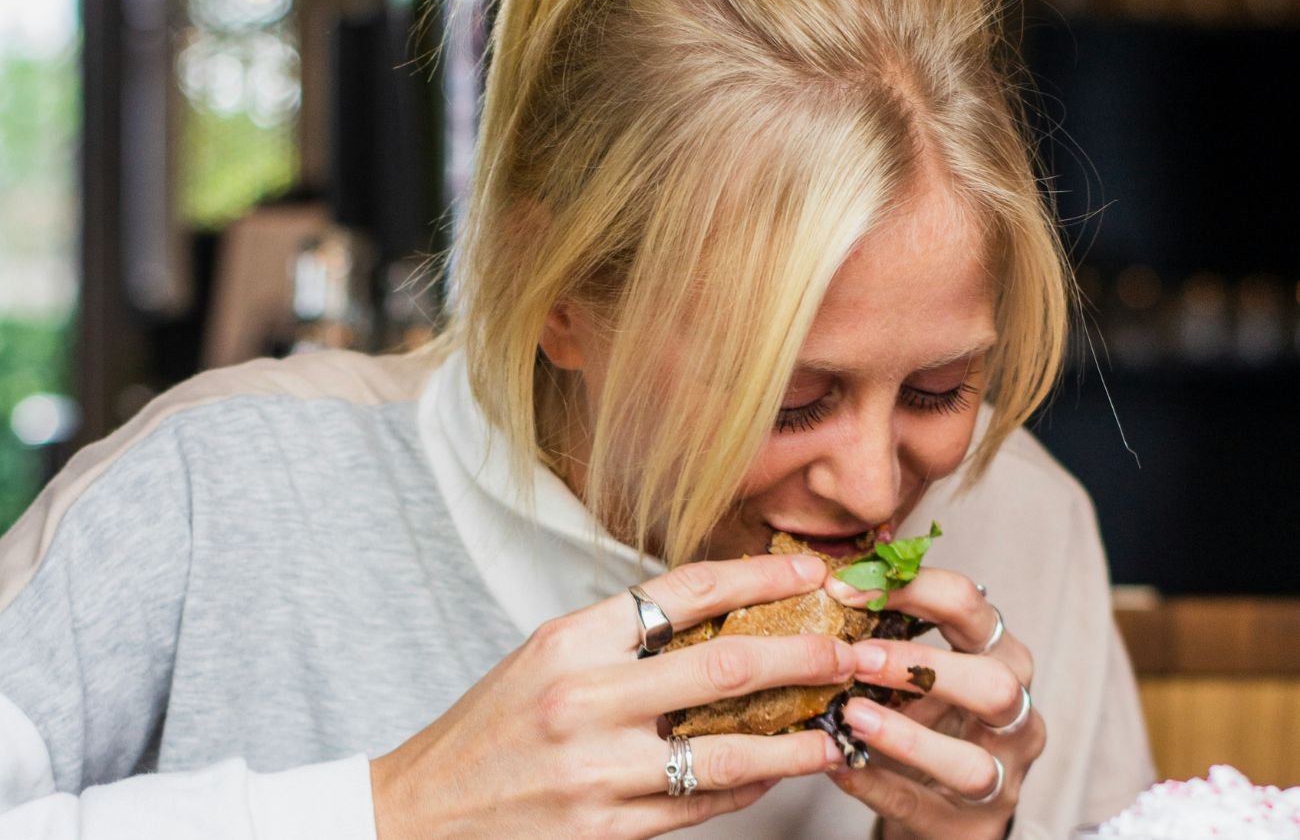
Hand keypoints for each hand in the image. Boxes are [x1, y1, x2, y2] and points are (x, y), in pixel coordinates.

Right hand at [370, 553, 857, 839]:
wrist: (420, 815)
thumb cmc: (485, 732)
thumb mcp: (542, 660)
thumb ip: (620, 640)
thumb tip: (713, 619)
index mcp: (570, 640)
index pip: (685, 590)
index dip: (759, 575)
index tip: (809, 569)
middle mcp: (585, 699)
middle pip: (726, 665)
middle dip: (805, 654)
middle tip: (850, 649)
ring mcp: (598, 770)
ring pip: (729, 750)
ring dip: (796, 738)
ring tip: (835, 728)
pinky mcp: (607, 831)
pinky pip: (701, 805)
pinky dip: (748, 787)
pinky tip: (775, 772)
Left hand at [824, 569, 1045, 839]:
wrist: (947, 802)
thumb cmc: (929, 717)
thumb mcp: (919, 668)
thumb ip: (888, 629)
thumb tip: (830, 578)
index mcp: (999, 655)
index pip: (970, 606)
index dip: (910, 589)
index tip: (845, 589)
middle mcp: (1014, 714)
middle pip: (995, 684)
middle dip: (924, 667)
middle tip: (857, 659)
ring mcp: (1000, 775)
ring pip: (971, 762)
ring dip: (905, 737)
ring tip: (851, 716)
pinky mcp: (970, 826)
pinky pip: (922, 806)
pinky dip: (876, 784)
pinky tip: (839, 765)